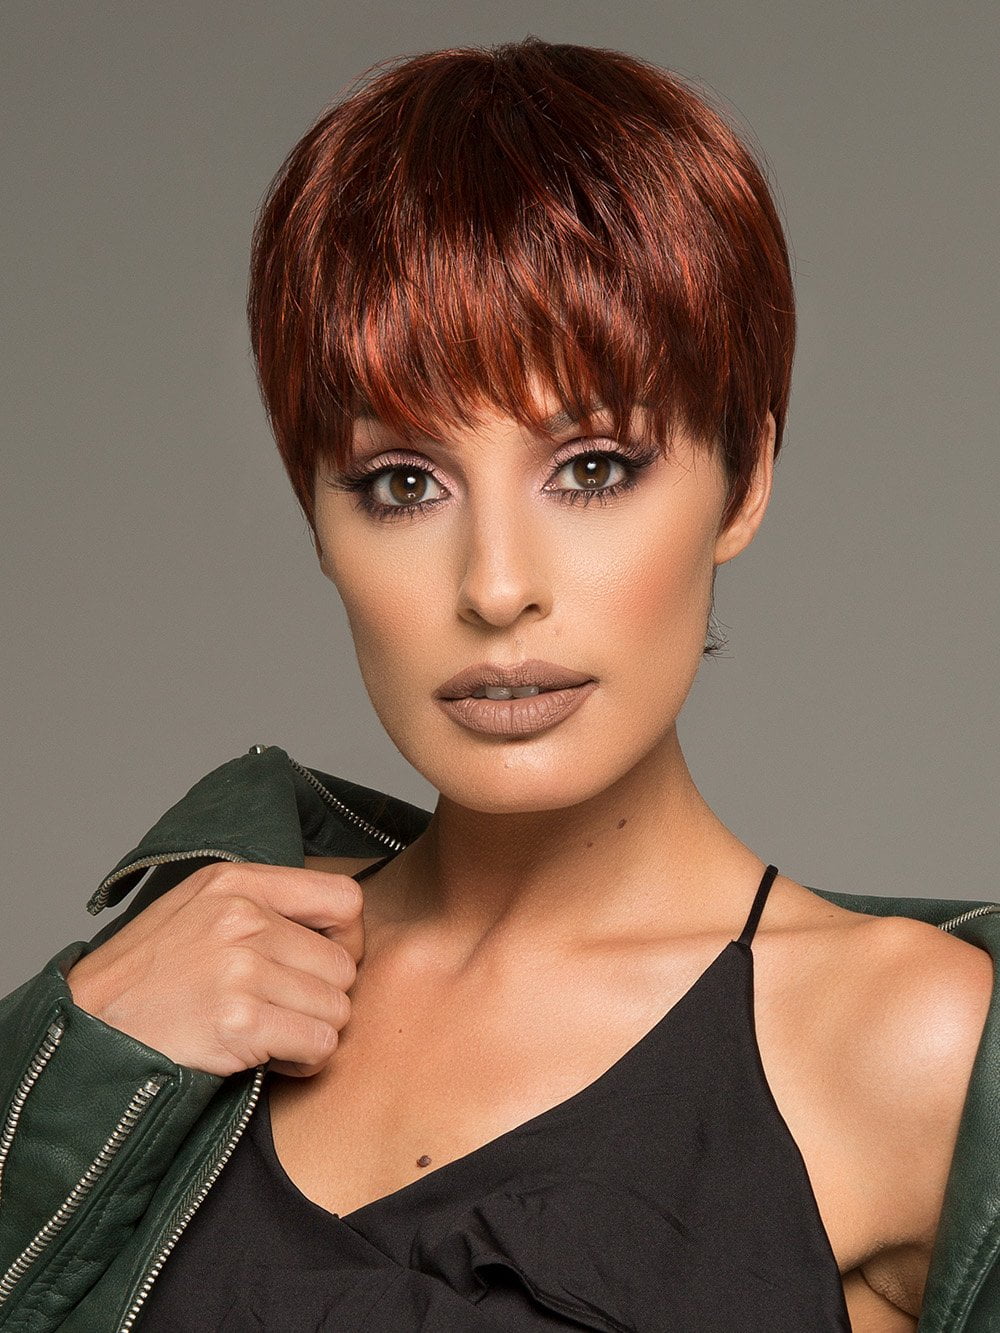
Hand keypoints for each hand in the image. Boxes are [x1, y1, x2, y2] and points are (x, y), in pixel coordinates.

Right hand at [65, 861, 363, 1077]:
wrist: (84, 1031)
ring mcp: (241, 969)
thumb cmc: (144, 978)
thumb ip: (261, 906)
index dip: (347, 939)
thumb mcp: (195, 910)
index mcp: (236, 883)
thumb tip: (335, 928)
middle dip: (322, 998)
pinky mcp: (240, 1022)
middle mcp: (243, 917)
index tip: (322, 965)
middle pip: (343, 965)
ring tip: (270, 1035)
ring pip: (337, 1008)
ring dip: (312, 1032)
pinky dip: (302, 1061)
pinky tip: (268, 1058)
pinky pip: (319, 1045)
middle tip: (284, 1013)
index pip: (343, 898)